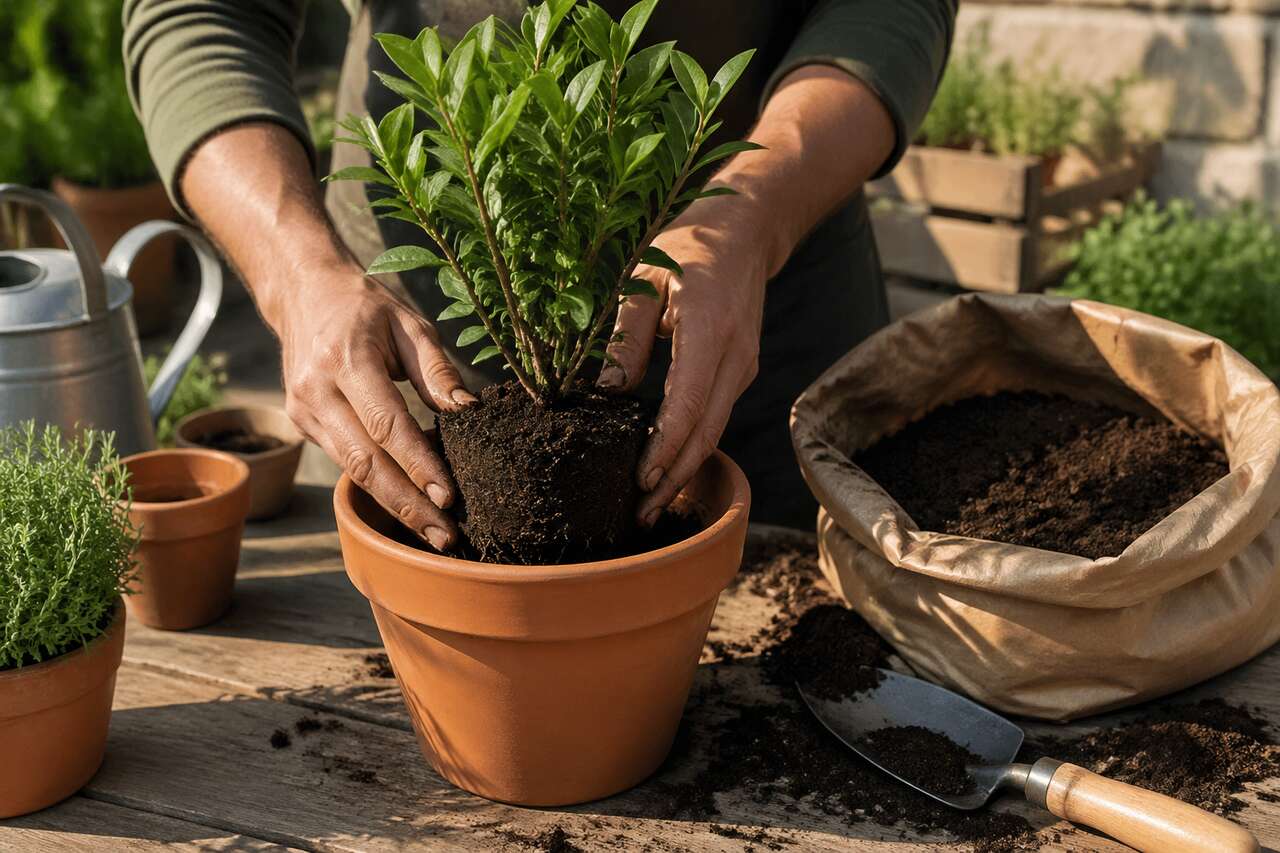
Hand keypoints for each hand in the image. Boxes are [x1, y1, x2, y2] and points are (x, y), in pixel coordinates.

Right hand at [275, 264, 475, 549]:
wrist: (303, 293)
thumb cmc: (367, 307)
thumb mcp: (410, 323)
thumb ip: (438, 370)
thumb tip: (469, 412)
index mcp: (347, 359)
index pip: (386, 423)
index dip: (418, 462)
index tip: (448, 496)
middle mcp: (317, 390)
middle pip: (365, 461)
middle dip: (407, 503)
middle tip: (445, 536)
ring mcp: (303, 410)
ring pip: (351, 470)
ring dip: (393, 505)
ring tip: (432, 533)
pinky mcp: (301, 423)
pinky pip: (343, 461)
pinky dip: (376, 485)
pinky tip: (408, 505)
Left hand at [598, 195, 766, 524]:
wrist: (747, 233)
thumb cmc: (687, 248)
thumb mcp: (645, 278)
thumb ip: (626, 334)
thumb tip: (608, 392)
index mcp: (710, 328)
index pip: (690, 402)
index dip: (666, 446)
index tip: (642, 478)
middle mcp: (735, 356)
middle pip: (707, 431)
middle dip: (674, 477)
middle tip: (641, 515)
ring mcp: (743, 367)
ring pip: (714, 431)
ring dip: (683, 470)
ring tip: (649, 505)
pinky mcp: (740, 373)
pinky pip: (715, 418)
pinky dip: (692, 448)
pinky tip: (665, 468)